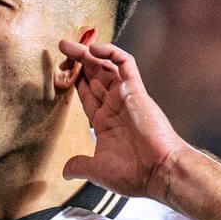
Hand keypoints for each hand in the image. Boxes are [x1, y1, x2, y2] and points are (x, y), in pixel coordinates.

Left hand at [59, 39, 191, 199]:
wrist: (159, 172)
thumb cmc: (135, 174)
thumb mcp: (97, 171)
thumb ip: (80, 165)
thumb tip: (65, 171)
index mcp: (106, 122)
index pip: (87, 95)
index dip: (74, 82)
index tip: (60, 72)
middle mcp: (115, 106)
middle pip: (93, 76)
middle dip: (77, 62)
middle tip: (62, 48)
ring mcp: (126, 96)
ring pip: (105, 66)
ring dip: (86, 53)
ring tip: (66, 44)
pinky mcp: (136, 90)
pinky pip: (124, 64)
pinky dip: (111, 53)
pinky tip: (93, 49)